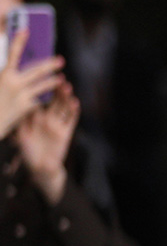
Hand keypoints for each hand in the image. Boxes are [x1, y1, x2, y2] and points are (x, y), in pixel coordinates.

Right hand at [0, 29, 64, 140]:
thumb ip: (8, 73)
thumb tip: (19, 64)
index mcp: (4, 75)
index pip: (13, 54)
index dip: (19, 41)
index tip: (26, 30)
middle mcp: (14, 83)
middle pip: (37, 69)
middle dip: (50, 64)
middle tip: (60, 60)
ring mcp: (22, 96)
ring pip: (44, 85)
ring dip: (53, 81)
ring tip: (60, 78)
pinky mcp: (27, 107)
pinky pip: (40, 99)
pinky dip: (44, 98)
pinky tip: (50, 97)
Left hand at [13, 87, 77, 203]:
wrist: (40, 168)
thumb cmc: (27, 152)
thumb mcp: (19, 135)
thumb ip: (19, 122)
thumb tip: (12, 108)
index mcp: (34, 118)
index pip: (38, 100)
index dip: (39, 90)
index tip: (39, 78)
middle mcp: (47, 119)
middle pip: (53, 101)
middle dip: (56, 90)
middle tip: (58, 78)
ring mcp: (57, 124)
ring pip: (63, 107)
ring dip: (65, 97)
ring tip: (67, 86)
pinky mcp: (65, 132)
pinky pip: (70, 120)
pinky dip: (73, 111)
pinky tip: (75, 102)